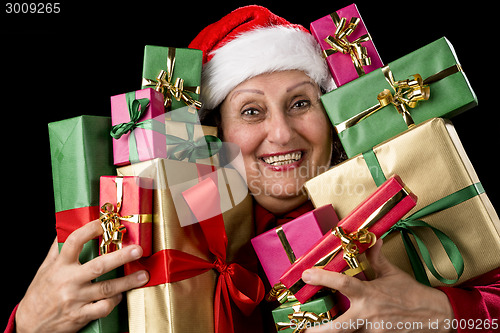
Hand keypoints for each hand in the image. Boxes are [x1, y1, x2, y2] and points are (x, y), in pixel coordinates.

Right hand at [15, 220, 148, 332]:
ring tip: (143, 275)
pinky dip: (114, 301)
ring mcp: (75, 299)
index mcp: (60, 266)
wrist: (29, 325)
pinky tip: (120, 295)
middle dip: (121, 257)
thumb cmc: (39, 293)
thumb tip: (65, 228)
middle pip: (98, 266)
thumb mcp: (45, 269)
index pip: (74, 242)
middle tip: (137, 250)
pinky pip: (103, 308)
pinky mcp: (80, 316)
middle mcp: (68, 281)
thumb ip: (57, 250)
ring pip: (106, 288)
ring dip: (127, 282)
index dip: (89, 230)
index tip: (104, 222)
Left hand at [301, 239, 455, 332]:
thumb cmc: (412, 294)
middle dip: (319, 331)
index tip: (306, 275)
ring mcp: (374, 331)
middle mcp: (368, 315)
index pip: (342, 283)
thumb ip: (376, 258)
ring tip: (315, 332)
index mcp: (369, 294)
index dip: (322, 278)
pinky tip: (347, 331)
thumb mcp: (392, 274)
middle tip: (304, 330)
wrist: (437, 316)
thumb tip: (372, 239)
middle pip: (338, 328)